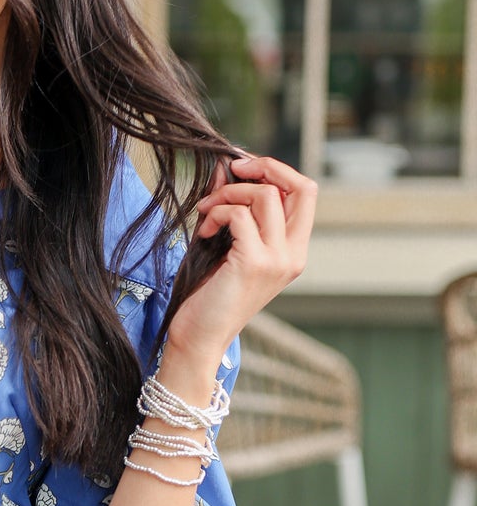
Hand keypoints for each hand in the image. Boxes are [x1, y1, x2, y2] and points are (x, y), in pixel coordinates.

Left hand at [166, 153, 315, 362]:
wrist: (200, 338)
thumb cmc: (211, 295)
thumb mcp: (229, 245)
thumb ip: (234, 207)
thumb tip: (226, 167)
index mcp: (294, 251)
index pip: (305, 192)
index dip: (276, 170)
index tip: (242, 168)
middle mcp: (293, 255)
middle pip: (301, 186)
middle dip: (264, 167)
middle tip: (232, 170)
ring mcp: (277, 260)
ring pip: (266, 195)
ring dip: (229, 193)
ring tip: (207, 211)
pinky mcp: (254, 263)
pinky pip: (240, 215)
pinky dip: (218, 213)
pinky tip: (204, 231)